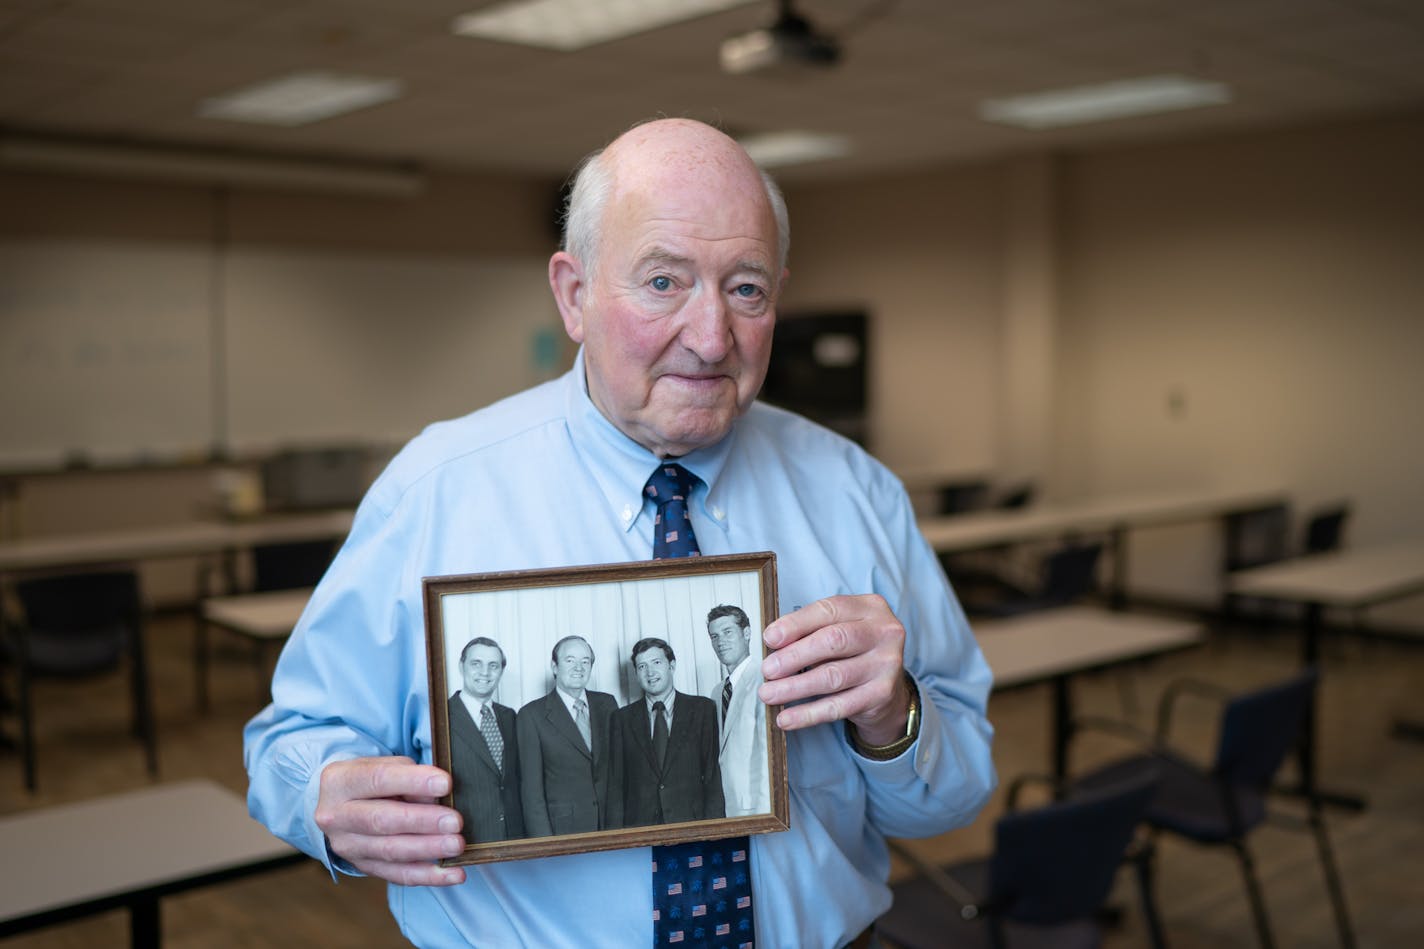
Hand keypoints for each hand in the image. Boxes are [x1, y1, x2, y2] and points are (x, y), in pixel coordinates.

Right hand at [314, 756, 467, 885]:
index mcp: (340, 781)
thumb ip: (408, 776)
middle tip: (455, 821)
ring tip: (457, 845)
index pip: (378, 779)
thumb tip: (438, 794)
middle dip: (422, 821)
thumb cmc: (372, 780)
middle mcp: (336, 816)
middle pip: (381, 820)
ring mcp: (347, 846)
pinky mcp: (363, 867)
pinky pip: (398, 875)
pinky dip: (429, 875)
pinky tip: (453, 873)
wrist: (340, 804)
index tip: (445, 784)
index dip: (413, 782)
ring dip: (427, 849)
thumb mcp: (385, 766)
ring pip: (390, 851)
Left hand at [757, 594, 909, 744]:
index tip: (770, 638)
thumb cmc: (854, 652)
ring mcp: (886, 664)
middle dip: (794, 656)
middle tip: (768, 669)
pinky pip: (838, 706)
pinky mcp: (882, 695)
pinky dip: (808, 713)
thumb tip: (773, 641)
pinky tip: (787, 718)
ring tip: (769, 693)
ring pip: (833, 676)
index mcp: (870, 607)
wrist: (886, 688)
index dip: (796, 624)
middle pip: (833, 641)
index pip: (829, 610)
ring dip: (795, 687)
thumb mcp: (839, 630)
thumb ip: (810, 630)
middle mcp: (884, 632)